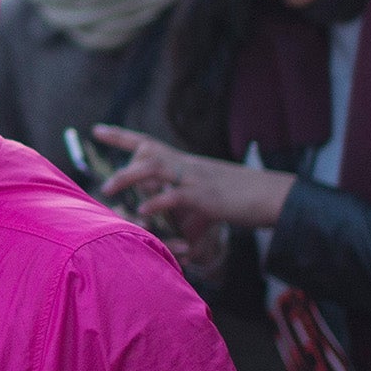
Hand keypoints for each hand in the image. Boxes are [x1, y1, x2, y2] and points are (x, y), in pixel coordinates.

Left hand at [94, 124, 296, 234]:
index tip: (98, 129)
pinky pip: (175, 196)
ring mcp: (196, 178)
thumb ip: (192, 218)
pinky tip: (143, 212)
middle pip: (148, 148)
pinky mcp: (206, 197)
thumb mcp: (211, 205)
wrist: (274, 196)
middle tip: (95, 152)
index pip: (149, 143)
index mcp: (187, 164)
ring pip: (155, 168)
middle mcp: (188, 165)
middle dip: (120, 150)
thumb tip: (184, 241)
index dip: (122, 136)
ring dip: (128, 177)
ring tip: (107, 189)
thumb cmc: (244, 200)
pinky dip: (157, 203)